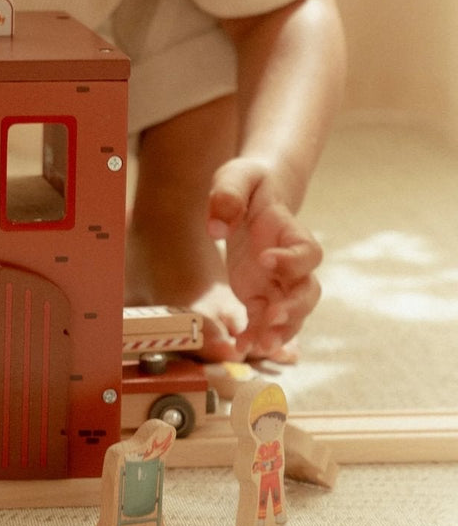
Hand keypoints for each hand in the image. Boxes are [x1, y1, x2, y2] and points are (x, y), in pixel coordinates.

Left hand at [207, 158, 322, 358]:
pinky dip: (254, 336)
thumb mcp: (236, 177)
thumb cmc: (247, 183)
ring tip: (261, 345)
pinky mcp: (259, 296)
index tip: (265, 259)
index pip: (306, 251)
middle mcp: (292, 263)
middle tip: (271, 316)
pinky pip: (263, 322)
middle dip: (293, 308)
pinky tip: (240, 347)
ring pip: (292, 315)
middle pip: (308, 291)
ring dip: (280, 332)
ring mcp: (278, 283)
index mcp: (292, 232)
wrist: (252, 197)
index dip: (292, 260)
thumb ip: (228, 195)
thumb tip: (217, 226)